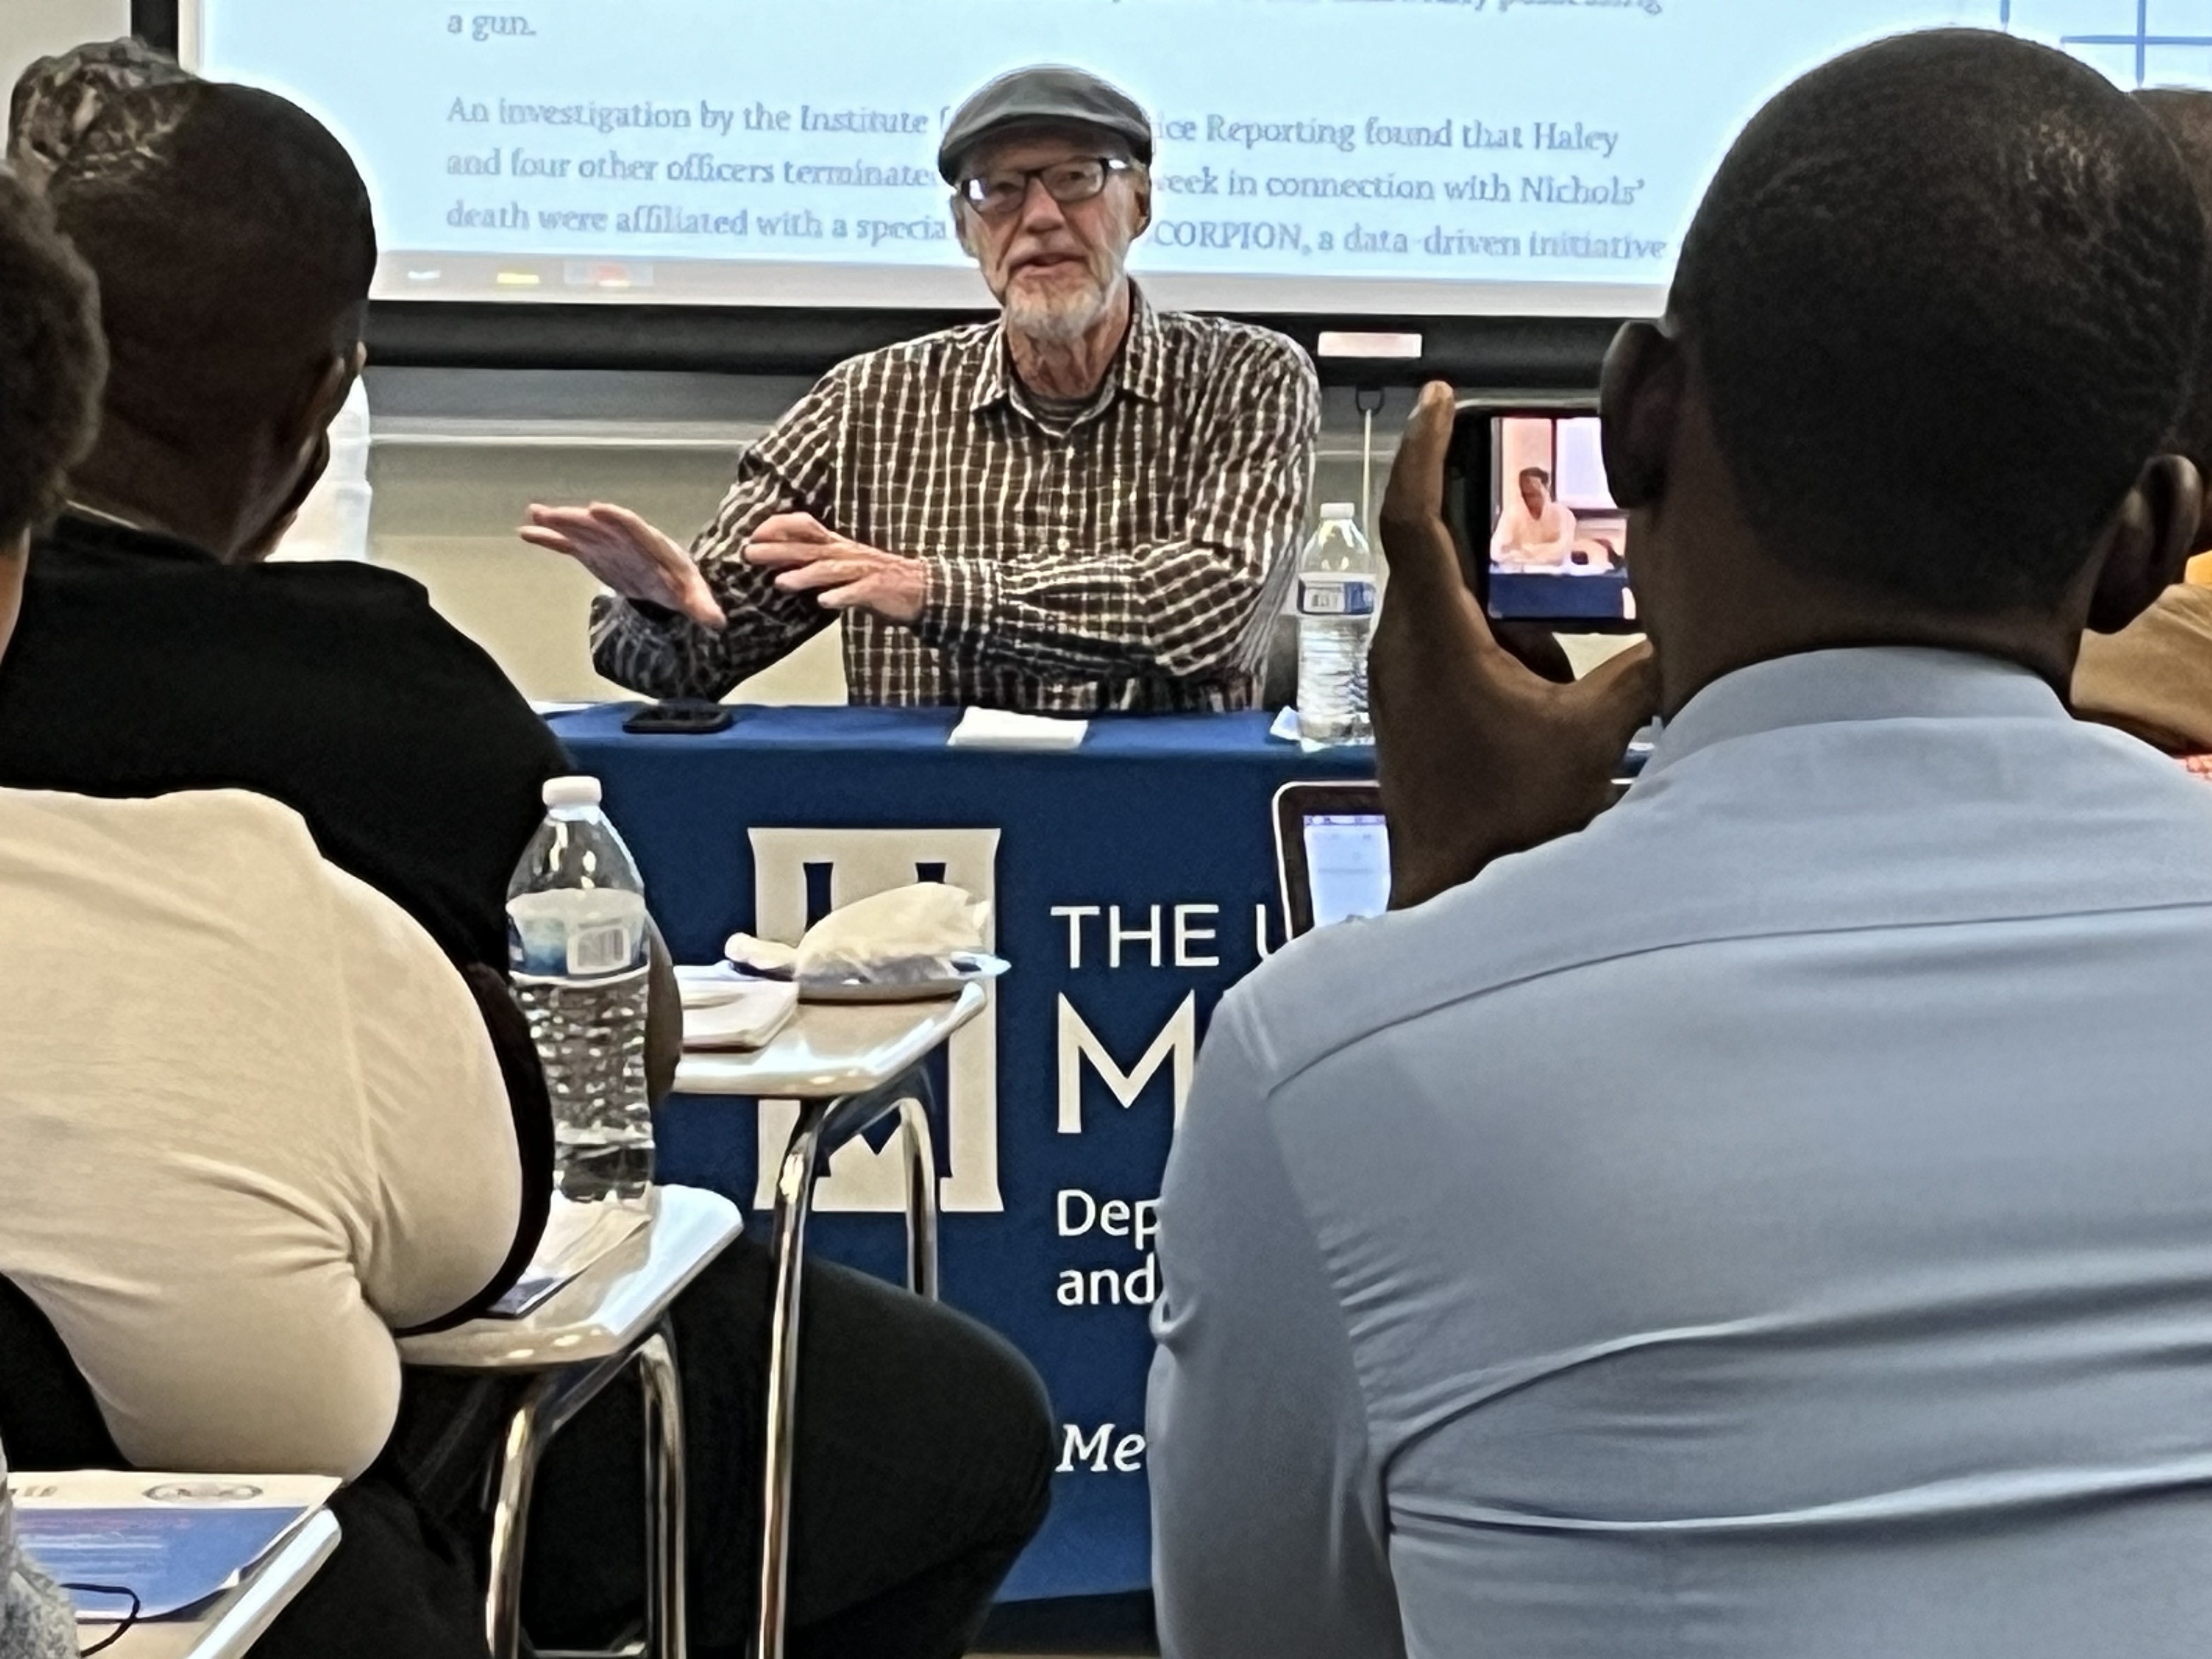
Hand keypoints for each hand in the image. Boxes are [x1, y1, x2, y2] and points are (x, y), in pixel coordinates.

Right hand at [519, 503, 725, 629]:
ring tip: (534, 514)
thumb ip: (703, 607)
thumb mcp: (695, 596)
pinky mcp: (594, 554)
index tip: (598, 509)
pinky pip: (570, 545)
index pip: (635, 529)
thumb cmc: (682, 585)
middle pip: (602, 527)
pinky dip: (550, 539)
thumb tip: (718, 622)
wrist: (667, 584)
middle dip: (578, 519)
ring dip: (559, 523)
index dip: (618, 519)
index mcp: (653, 546)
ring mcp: (608, 545)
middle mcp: (627, 540)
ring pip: (582, 531)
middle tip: (552, 512)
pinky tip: (527, 532)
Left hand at [742, 513, 926, 623]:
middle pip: (808, 549)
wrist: (922, 590)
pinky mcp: (877, 591)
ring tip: (781, 583)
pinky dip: (841, 597)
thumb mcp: (845, 567)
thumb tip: (784, 569)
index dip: (779, 527)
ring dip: (805, 576)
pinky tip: (824, 603)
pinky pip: (857, 594)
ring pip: (829, 571)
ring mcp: (863, 571)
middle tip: (749, 554)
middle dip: (778, 551)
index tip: (753, 534)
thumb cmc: (879, 581)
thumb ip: (818, 567)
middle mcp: (847, 554)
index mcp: (838, 546)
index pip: (805, 527)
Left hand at [1372, 382, 1658, 908]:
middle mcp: (1400, 654)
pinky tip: (1535, 726)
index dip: (1425, 448)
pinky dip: (1504, 670)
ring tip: (1548, 707)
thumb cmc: (1507, 827)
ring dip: (1517, 642)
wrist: (1456, 900)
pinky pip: (1457, 659)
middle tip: (1553, 598)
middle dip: (1509, 576)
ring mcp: (1396, 686)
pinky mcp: (1407, 713)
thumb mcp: (1594, 738)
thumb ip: (1644, 671)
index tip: (1439, 399)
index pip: (1413, 518)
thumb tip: (1693, 631)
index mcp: (1434, 643)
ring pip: (1461, 619)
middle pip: (1451, 568)